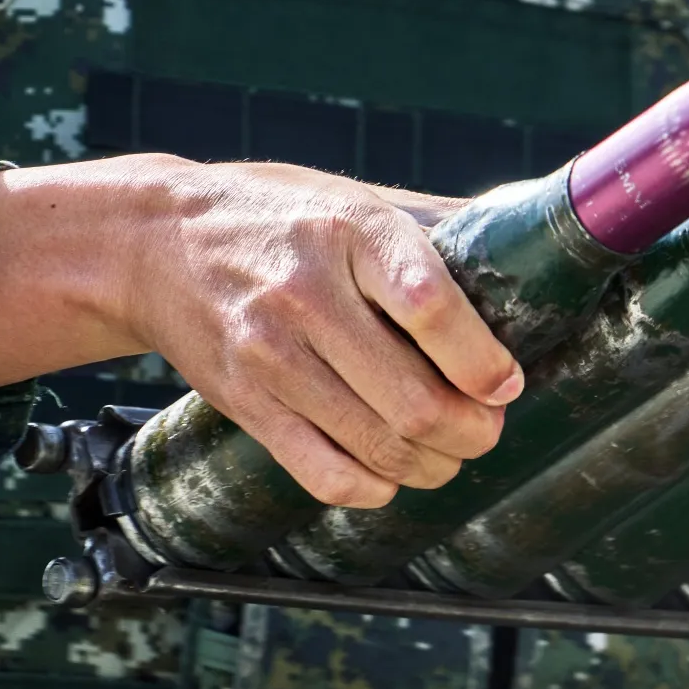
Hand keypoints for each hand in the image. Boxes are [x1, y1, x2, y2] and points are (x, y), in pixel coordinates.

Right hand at [0, 155, 523, 509]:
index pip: (432, 307)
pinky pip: (321, 471)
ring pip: (376, 443)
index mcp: (354, 233)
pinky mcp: (243, 402)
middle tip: (489, 427)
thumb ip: (438, 224)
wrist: (155, 243)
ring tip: (453, 452)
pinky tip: (392, 475)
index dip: (483, 360)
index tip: (508, 382)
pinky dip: (373, 488)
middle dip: (472, 430)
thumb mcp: (357, 200)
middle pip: (412, 398)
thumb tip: (533, 236)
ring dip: (433, 464)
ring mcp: (270, 355)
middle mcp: (310, 296)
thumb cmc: (283, 217)